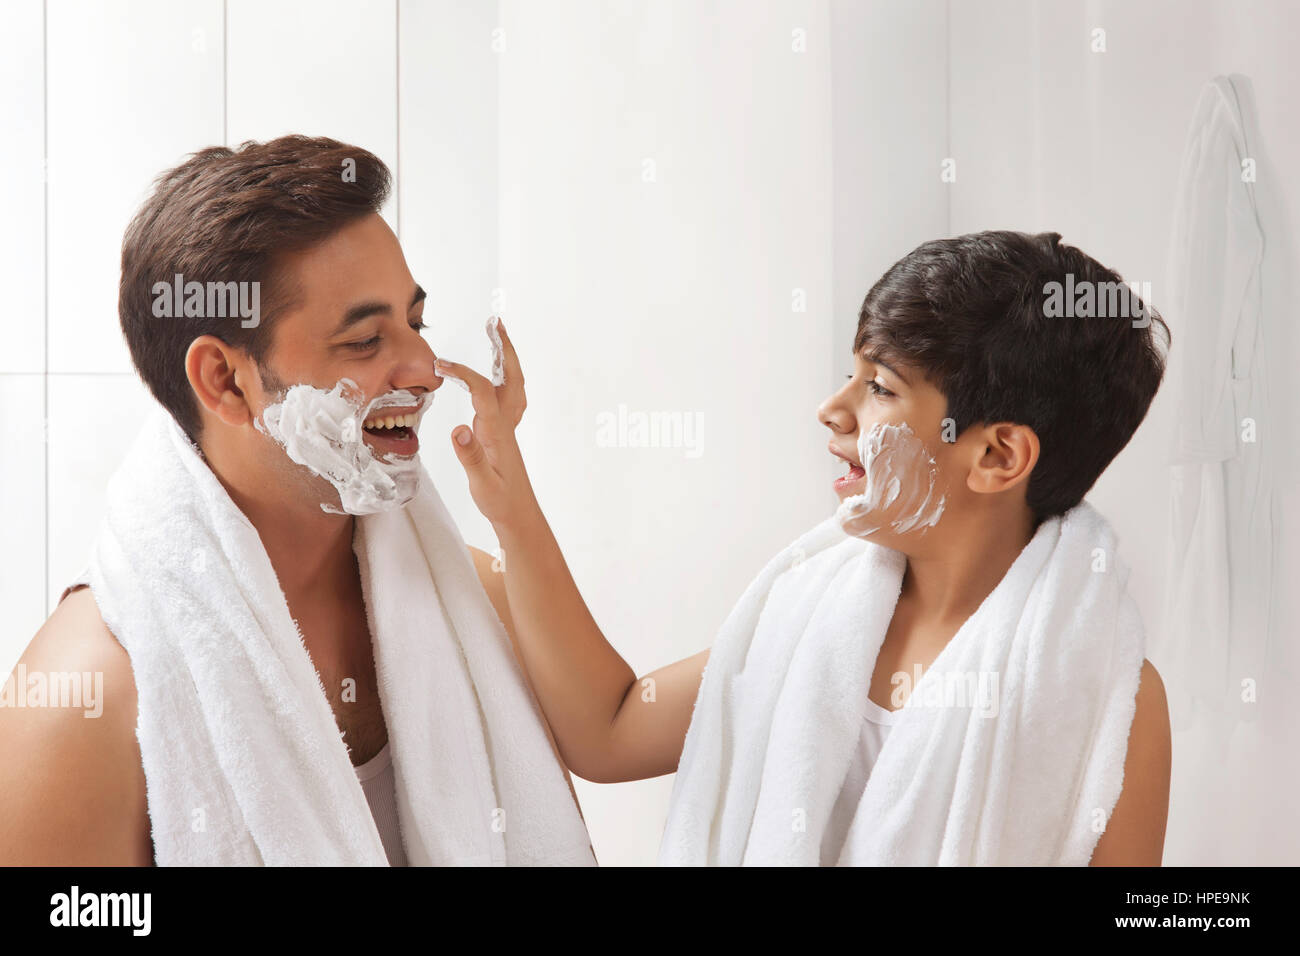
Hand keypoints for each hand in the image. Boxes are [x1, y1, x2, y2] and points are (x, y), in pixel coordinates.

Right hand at [435, 320, 540, 530]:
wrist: (519, 514)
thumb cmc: (500, 501)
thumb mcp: (482, 484)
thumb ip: (470, 457)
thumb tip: (459, 429)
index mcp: (497, 432)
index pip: (482, 392)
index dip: (463, 374)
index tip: (442, 365)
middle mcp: (505, 423)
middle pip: (510, 377)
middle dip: (503, 348)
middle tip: (495, 323)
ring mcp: (507, 426)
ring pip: (512, 384)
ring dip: (505, 358)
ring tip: (497, 335)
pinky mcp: (505, 433)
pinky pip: (508, 396)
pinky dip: (503, 377)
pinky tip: (495, 375)